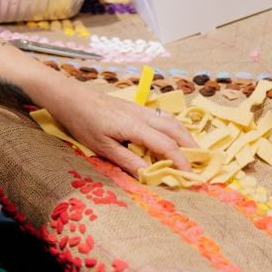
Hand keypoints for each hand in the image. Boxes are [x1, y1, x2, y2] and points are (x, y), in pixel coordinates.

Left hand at [44, 79, 196, 175]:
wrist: (71, 97)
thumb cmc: (83, 123)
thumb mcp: (102, 147)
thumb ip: (127, 160)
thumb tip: (149, 174)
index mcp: (134, 127)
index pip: (166, 145)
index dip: (180, 160)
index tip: (190, 175)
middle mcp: (142, 115)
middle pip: (175, 129)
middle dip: (190, 146)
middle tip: (200, 162)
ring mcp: (140, 109)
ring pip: (171, 120)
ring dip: (185, 134)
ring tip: (192, 149)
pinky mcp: (135, 106)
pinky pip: (162, 116)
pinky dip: (174, 126)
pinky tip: (174, 134)